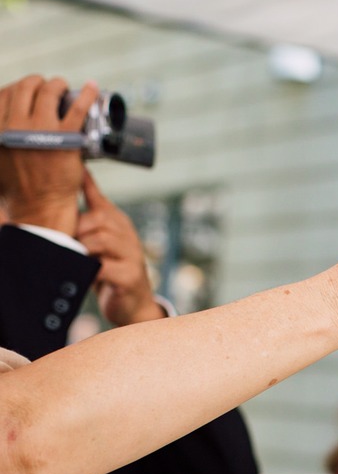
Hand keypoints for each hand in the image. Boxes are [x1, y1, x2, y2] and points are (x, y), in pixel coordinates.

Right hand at [0, 75, 97, 233]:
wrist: (40, 206)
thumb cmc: (18, 188)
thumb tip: (3, 131)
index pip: (5, 94)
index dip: (17, 89)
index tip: (27, 92)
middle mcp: (14, 125)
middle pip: (25, 87)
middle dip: (37, 82)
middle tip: (48, 87)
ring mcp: (41, 129)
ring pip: (49, 91)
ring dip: (57, 84)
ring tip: (63, 87)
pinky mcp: (66, 136)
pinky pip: (79, 107)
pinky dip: (87, 94)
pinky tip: (92, 86)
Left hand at [75, 171, 164, 326]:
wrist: (134, 304)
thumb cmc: (111, 271)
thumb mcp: (100, 244)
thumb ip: (88, 223)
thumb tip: (67, 198)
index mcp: (119, 224)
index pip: (100, 200)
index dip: (87, 184)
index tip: (77, 169)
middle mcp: (128, 235)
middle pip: (99, 219)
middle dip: (79, 230)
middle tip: (70, 244)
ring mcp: (133, 254)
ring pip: (101, 239)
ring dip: (83, 249)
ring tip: (79, 259)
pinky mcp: (131, 276)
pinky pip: (104, 267)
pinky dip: (91, 270)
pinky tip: (87, 274)